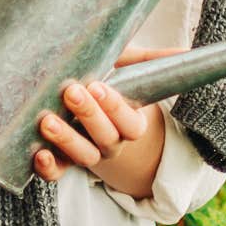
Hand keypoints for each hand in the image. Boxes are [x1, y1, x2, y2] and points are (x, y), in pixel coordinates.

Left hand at [33, 45, 185, 187]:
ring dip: (66, 140)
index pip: (130, 122)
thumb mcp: (128, 69)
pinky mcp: (62, 162)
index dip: (115, 108)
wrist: (84, 109)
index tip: (98, 86)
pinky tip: (38, 153)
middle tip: (71, 92)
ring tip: (47, 121)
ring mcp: (87, 154)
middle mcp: (111, 142)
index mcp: (130, 122)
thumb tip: (187, 53)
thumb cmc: (108, 82)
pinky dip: (49, 168)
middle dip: (89, 116)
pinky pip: (58, 173)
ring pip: (84, 156)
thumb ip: (151, 61)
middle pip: (106, 138)